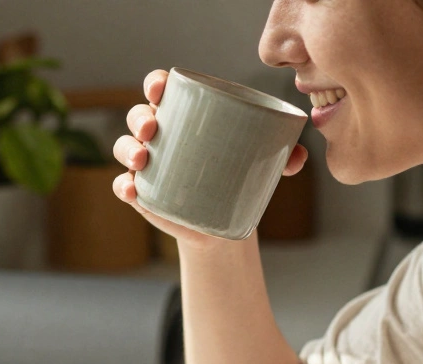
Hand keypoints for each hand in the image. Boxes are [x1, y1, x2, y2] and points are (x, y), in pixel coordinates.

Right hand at [112, 69, 309, 246]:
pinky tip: (131, 188)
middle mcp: (161, 135)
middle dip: (140, 117)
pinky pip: (123, 186)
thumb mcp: (261, 164)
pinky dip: (123, 186)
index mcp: (185, 115)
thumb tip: (299, 157)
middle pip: (139, 115)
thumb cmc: (239, 177)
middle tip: (153, 128)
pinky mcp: (144, 194)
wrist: (225, 221)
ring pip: (125, 147)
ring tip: (142, 157)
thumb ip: (282, 156)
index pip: (162, 90)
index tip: (161, 87)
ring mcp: (148, 164)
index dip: (156, 83)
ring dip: (128, 148)